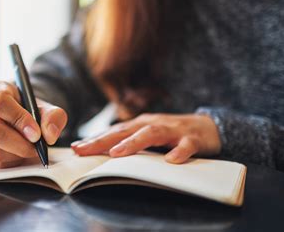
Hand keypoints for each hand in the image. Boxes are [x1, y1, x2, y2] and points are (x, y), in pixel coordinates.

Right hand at [0, 81, 67, 167]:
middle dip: (21, 144)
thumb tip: (49, 135)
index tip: (36, 133)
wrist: (14, 112)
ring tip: (28, 146)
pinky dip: (11, 161)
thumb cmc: (27, 107)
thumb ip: (53, 116)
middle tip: (37, 146)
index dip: (19, 120)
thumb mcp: (43, 105)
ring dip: (17, 154)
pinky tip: (18, 151)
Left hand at [71, 113, 220, 162]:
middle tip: (83, 150)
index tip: (75, 148)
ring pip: (151, 134)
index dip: (94, 139)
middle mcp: (153, 123)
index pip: (113, 132)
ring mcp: (172, 129)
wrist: (208, 126)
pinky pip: (186, 145)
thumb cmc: (172, 133)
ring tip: (117, 153)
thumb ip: (130, 142)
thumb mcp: (149, 136)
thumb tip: (104, 153)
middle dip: (102, 140)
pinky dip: (179, 151)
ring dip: (133, 143)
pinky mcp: (192, 138)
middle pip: (125, 131)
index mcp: (140, 124)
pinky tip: (172, 160)